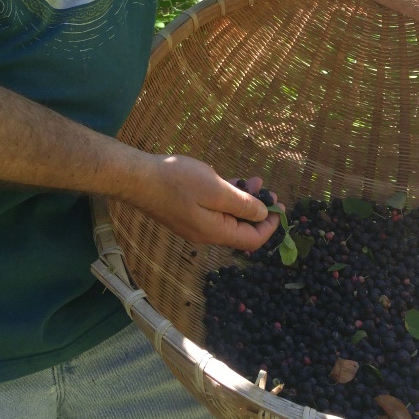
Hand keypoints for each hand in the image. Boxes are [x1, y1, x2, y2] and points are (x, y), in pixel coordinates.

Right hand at [131, 154, 282, 249]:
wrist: (139, 179)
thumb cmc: (177, 181)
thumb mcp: (215, 189)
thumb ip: (241, 203)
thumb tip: (262, 213)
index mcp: (216, 232)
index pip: (252, 240)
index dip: (269, 225)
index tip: (279, 206)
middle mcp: (206, 234)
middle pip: (240, 229)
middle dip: (257, 209)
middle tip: (267, 188)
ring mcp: (194, 225)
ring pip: (227, 217)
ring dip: (242, 200)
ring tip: (252, 179)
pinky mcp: (185, 214)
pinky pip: (213, 210)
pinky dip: (226, 198)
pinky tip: (228, 180)